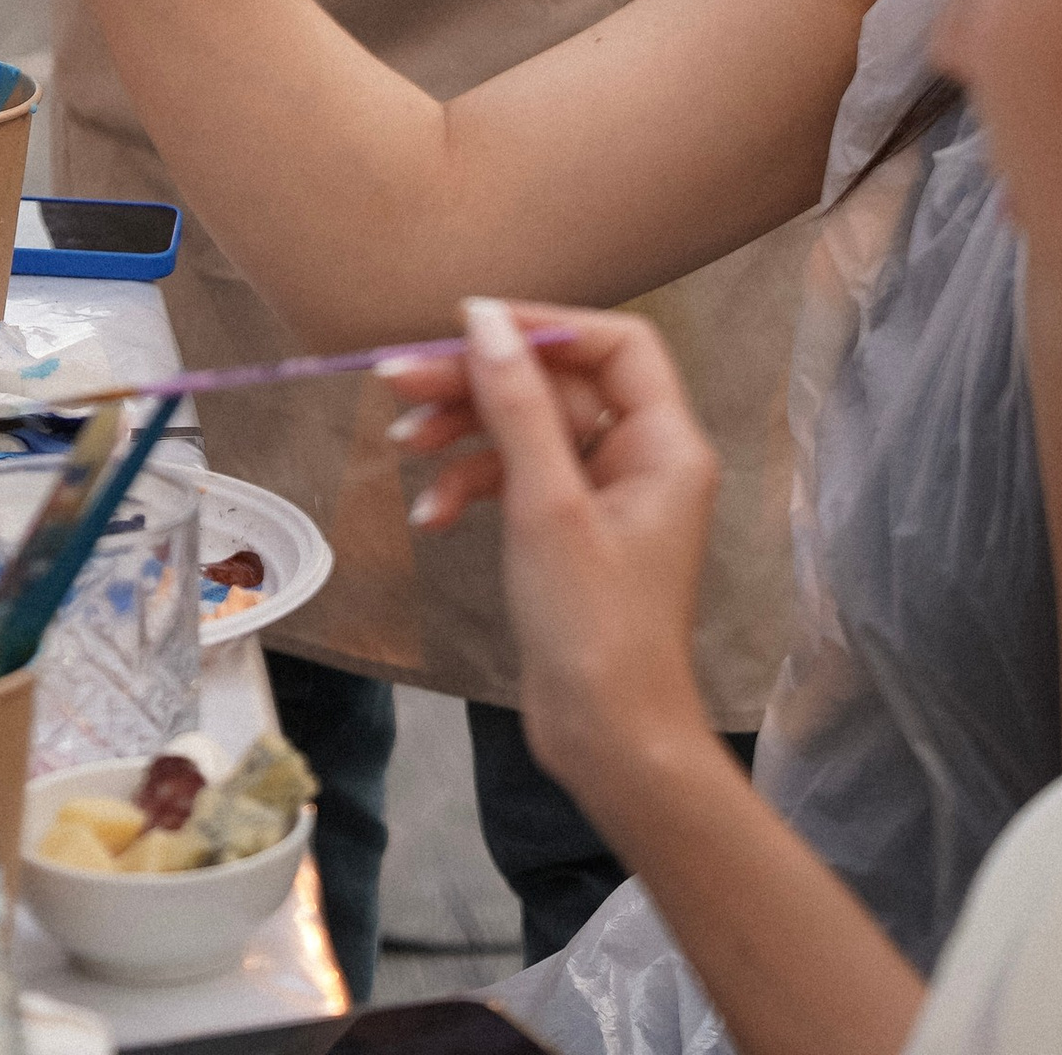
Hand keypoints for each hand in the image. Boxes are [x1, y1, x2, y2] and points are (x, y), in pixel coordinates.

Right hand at [385, 299, 725, 822]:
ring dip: (462, 437)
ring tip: (401, 447)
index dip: (543, 327)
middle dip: (477, 385)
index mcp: (664, 445)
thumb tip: (483, 317)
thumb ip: (515, 404)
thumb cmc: (594, 625)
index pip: (613, 345)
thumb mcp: (546, 504)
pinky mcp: (570, 534)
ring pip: (527, 432)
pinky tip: (431, 515)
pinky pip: (518, 482)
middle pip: (554, 388)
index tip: (469, 325)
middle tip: (397, 380)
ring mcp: (605, 499)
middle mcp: (642, 461)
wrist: (610, 743)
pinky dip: (472, 488)